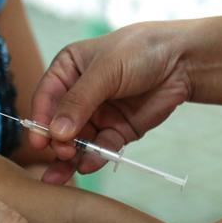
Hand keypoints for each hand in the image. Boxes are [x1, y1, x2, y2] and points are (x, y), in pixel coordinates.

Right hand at [30, 22, 192, 183]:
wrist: (182, 61)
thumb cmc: (139, 51)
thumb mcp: (105, 70)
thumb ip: (79, 101)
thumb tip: (56, 132)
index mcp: (67, 70)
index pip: (46, 97)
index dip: (40, 119)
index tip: (39, 140)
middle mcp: (78, 94)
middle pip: (59, 124)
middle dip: (57, 140)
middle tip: (62, 151)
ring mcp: (97, 114)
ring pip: (77, 141)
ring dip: (70, 157)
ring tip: (65, 171)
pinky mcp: (117, 131)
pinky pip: (101, 148)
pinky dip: (94, 158)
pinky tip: (87, 166)